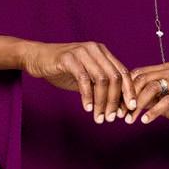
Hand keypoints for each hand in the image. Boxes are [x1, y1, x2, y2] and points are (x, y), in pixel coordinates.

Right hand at [20, 40, 137, 123]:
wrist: (38, 58)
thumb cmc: (63, 69)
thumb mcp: (86, 77)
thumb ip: (100, 86)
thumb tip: (118, 106)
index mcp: (103, 53)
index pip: (123, 72)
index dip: (129, 91)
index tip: (130, 109)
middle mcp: (95, 50)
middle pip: (115, 77)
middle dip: (115, 101)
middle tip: (110, 118)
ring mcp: (82, 52)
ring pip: (101, 79)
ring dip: (102, 101)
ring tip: (98, 117)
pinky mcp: (68, 58)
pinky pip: (83, 79)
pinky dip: (87, 96)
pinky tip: (87, 108)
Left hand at [120, 62, 168, 134]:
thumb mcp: (162, 101)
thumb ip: (147, 98)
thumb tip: (125, 103)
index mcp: (165, 69)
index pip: (138, 73)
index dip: (125, 89)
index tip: (117, 106)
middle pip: (143, 79)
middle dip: (129, 98)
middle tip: (121, 114)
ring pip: (152, 88)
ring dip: (139, 106)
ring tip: (131, 120)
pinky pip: (166, 101)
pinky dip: (153, 111)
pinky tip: (145, 120)